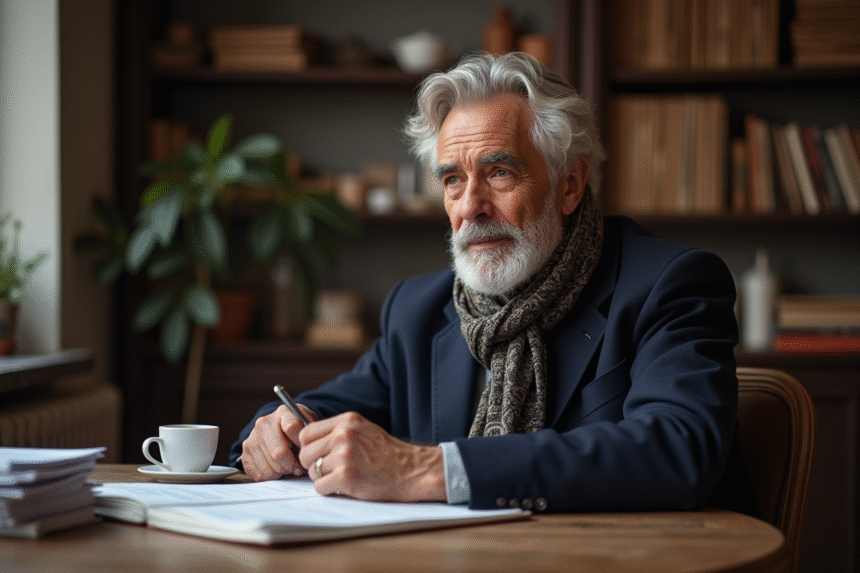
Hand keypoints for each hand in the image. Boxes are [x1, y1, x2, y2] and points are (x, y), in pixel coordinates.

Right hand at [241, 403, 318, 480]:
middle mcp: (264, 423)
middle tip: (299, 468)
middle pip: (279, 452)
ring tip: (288, 467)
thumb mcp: (310, 425)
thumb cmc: (298, 430)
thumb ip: (312, 436)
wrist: (279, 429)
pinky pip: (259, 474)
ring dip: (282, 472)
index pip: (292, 427)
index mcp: (283, 413)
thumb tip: (310, 454)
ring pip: (269, 466)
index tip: (306, 452)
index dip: (301, 445)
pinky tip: (277, 469)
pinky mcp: (245, 452)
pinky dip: (271, 477)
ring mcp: (252, 437)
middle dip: (292, 465)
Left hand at [298, 412, 445, 502]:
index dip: (309, 447)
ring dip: (324, 478)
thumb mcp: (364, 430)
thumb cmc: (388, 453)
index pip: (306, 433)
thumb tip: (309, 441)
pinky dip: (329, 490)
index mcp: (347, 421)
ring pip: (312, 471)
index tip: (318, 455)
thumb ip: (338, 431)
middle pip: (305, 453)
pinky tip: (345, 486)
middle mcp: (344, 435)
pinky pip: (320, 487)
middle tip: (331, 470)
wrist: (413, 470)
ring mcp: (345, 455)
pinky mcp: (347, 477)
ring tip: (343, 477)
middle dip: (313, 465)